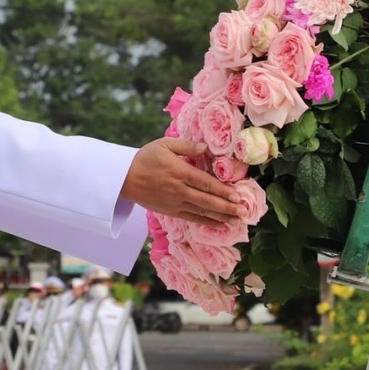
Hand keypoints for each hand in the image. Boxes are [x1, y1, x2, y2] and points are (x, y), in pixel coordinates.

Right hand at [120, 139, 244, 225]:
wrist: (125, 178)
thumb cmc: (146, 158)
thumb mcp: (164, 145)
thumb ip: (186, 145)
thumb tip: (205, 147)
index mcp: (179, 172)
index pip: (205, 183)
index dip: (222, 191)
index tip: (238, 196)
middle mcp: (179, 190)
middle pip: (207, 201)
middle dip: (227, 207)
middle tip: (244, 213)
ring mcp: (174, 203)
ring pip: (201, 212)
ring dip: (221, 217)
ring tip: (237, 221)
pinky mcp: (170, 211)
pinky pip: (192, 218)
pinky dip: (207, 222)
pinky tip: (219, 224)